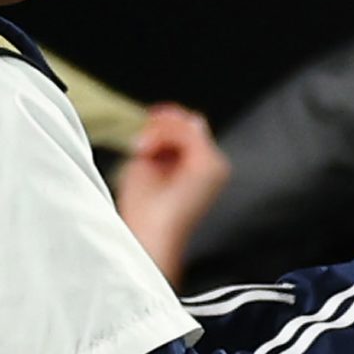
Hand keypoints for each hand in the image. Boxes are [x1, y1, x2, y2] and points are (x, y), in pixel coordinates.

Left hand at [114, 104, 231, 284]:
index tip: (144, 126)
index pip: (191, 130)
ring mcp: (215, 165)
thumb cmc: (145, 211)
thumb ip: (163, 141)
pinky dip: (161, 135)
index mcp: (200, 167)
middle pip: (191, 123)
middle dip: (161, 125)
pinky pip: (186, 132)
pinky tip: (146, 150)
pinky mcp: (210, 164)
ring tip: (139, 149)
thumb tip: (184, 118)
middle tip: (138, 143)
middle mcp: (214, 165)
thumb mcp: (149, 165)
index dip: (167, 122)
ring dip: (158, 131)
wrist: (150, 235)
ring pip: (187, 124)